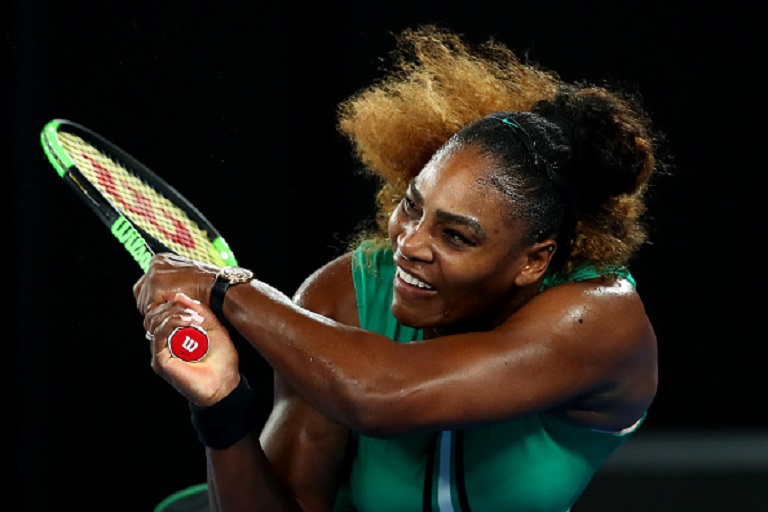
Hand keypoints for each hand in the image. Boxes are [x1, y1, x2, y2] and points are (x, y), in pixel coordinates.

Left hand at [133, 253, 219, 316]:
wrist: (217, 286)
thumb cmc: (208, 285)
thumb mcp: (186, 279)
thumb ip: (170, 283)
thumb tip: (160, 297)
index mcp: (161, 260)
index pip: (143, 284)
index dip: (150, 299)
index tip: (159, 307)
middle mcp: (155, 263)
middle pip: (140, 294)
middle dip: (151, 306)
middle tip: (165, 313)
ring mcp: (154, 273)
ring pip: (144, 302)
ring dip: (156, 311)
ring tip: (172, 312)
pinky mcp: (156, 284)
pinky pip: (151, 306)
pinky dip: (161, 312)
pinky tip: (174, 312)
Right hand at [144, 292, 240, 406]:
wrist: (224, 383)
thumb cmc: (221, 359)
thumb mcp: (213, 328)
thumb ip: (199, 312)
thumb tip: (180, 296)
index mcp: (175, 335)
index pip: (163, 312)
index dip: (174, 303)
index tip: (192, 303)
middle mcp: (164, 343)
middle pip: (156, 315)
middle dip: (174, 307)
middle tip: (194, 312)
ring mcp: (161, 352)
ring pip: (155, 322)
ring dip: (174, 314)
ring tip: (193, 318)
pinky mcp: (160, 360)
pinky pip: (158, 335)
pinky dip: (171, 323)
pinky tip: (187, 321)